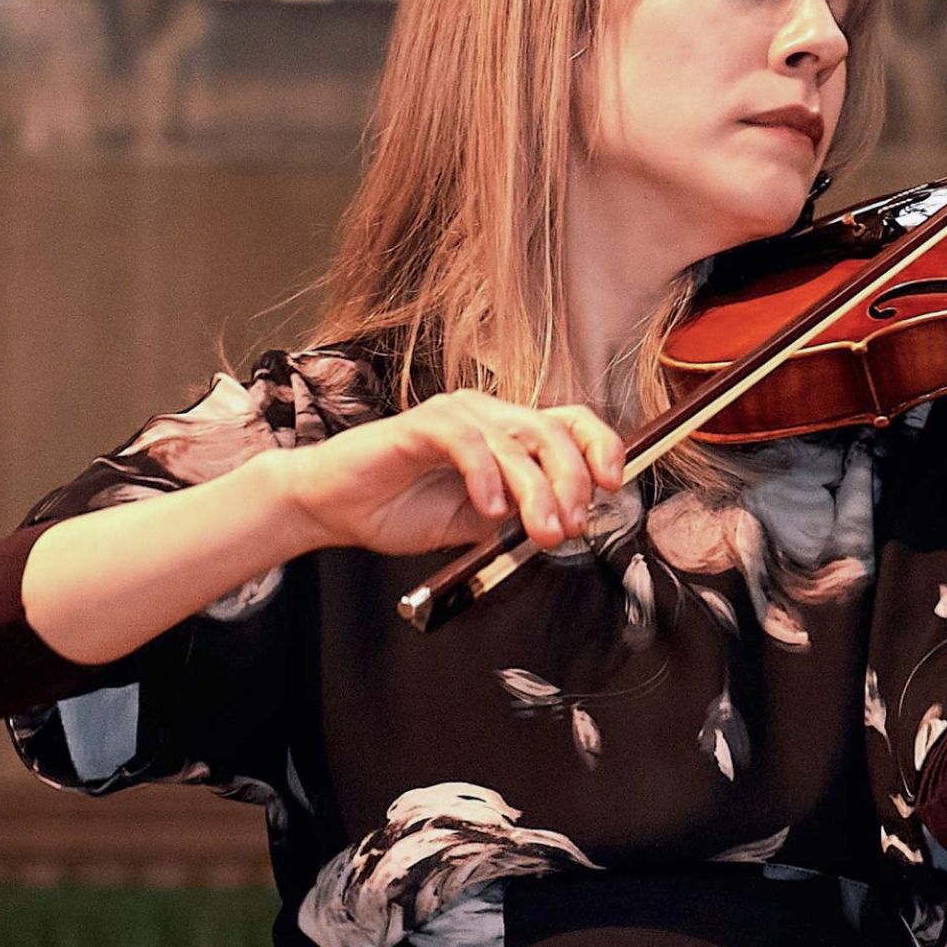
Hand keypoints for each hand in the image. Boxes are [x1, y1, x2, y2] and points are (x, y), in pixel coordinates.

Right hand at [283, 392, 626, 562]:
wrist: (335, 508)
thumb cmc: (401, 509)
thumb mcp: (479, 523)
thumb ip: (520, 517)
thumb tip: (567, 524)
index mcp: (507, 435)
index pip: (570, 423)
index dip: (600, 446)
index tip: (612, 484)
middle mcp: (487, 416)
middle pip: (552, 432)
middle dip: (571, 483)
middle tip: (568, 528)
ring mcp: (455, 416)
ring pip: (516, 440)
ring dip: (537, 489)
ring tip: (539, 530)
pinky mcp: (420, 425)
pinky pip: (466, 442)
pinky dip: (485, 477)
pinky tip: (488, 510)